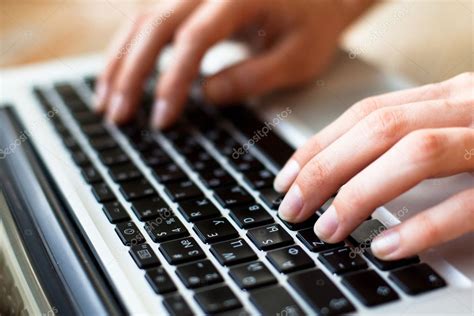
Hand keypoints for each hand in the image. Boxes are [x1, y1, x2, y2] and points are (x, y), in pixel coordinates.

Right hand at [94, 0, 372, 128]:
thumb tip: (208, 94)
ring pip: (142, 21)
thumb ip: (255, 76)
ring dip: (120, 63)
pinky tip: (117, 76)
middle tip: (118, 117)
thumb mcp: (298, 57)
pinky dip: (128, 50)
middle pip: (155, 26)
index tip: (162, 119)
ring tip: (105, 103)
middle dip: (131, 75)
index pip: (194, 40)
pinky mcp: (188, 0)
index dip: (173, 81)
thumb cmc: (313, 23)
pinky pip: (147, 21)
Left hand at [275, 72, 473, 259]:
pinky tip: (385, 247)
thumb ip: (411, 139)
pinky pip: (466, 203)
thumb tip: (344, 173)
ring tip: (328, 229)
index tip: (288, 178)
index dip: (320, 146)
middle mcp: (468, 107)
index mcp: (448, 97)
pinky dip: (421, 226)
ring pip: (415, 153)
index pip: (368, 113)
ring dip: (360, 194)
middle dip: (325, 169)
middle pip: (380, 129)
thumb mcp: (457, 127)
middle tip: (294, 208)